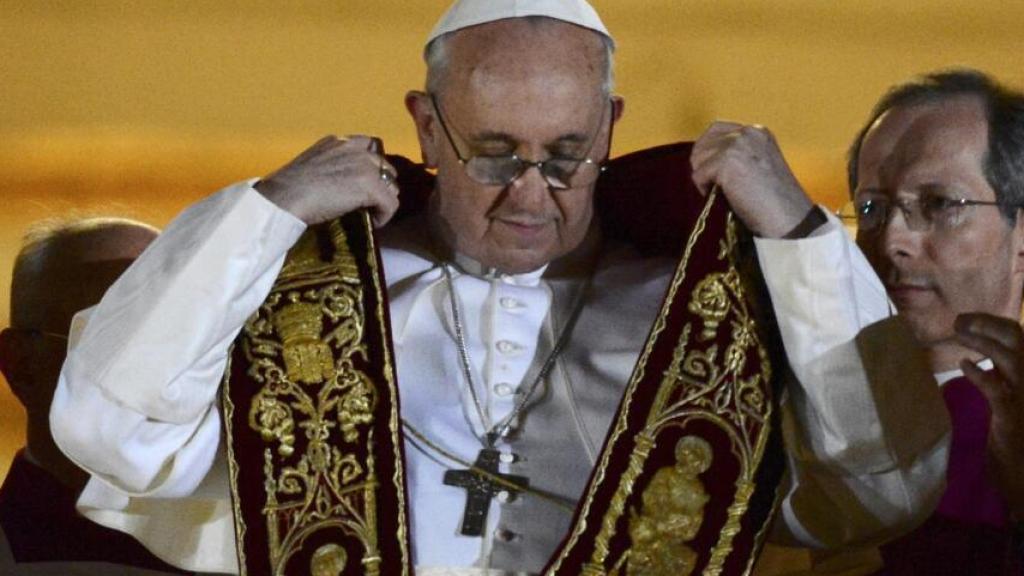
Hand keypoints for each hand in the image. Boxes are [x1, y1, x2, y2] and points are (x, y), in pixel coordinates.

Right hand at [256, 135, 399, 226]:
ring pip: (391, 185)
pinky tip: (373, 223)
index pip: (369, 146)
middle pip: (384, 165)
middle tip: (370, 202)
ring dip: (383, 200)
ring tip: (371, 213)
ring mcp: (365, 166)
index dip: (372, 166)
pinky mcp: (371, 186)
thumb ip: (332, 166)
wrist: (284, 198)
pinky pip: (390, 204)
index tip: (365, 183)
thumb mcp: (313, 165)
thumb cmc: (288, 188)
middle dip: (381, 184)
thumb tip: (343, 185)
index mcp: (338, 141)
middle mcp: (355, 148)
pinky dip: (385, 216)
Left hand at [690, 121, 813, 237]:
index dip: (708, 151)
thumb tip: (706, 160)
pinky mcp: (726, 162)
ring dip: (703, 177)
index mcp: (757, 132)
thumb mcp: (758, 165)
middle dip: (701, 164)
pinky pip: (698, 176)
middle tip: (710, 185)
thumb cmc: (774, 200)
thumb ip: (738, 155)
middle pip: (703, 143)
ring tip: (719, 193)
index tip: (711, 170)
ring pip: (698, 159)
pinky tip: (722, 198)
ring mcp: (736, 146)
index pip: (717, 130)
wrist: (788, 217)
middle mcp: (747, 133)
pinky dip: (704, 189)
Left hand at [955, 312, 1023, 517]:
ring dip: (981, 341)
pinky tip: (964, 366)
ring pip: (1011, 357)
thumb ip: (1004, 381)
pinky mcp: (1013, 416)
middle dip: (987, 324)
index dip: (995, 323)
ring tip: (958, 335)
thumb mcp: (1011, 403)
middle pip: (1018, 338)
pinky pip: (996, 389)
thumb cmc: (1016, 441)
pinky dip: (979, 374)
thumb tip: (985, 361)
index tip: (970, 319)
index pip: (1021, 337)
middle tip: (958, 322)